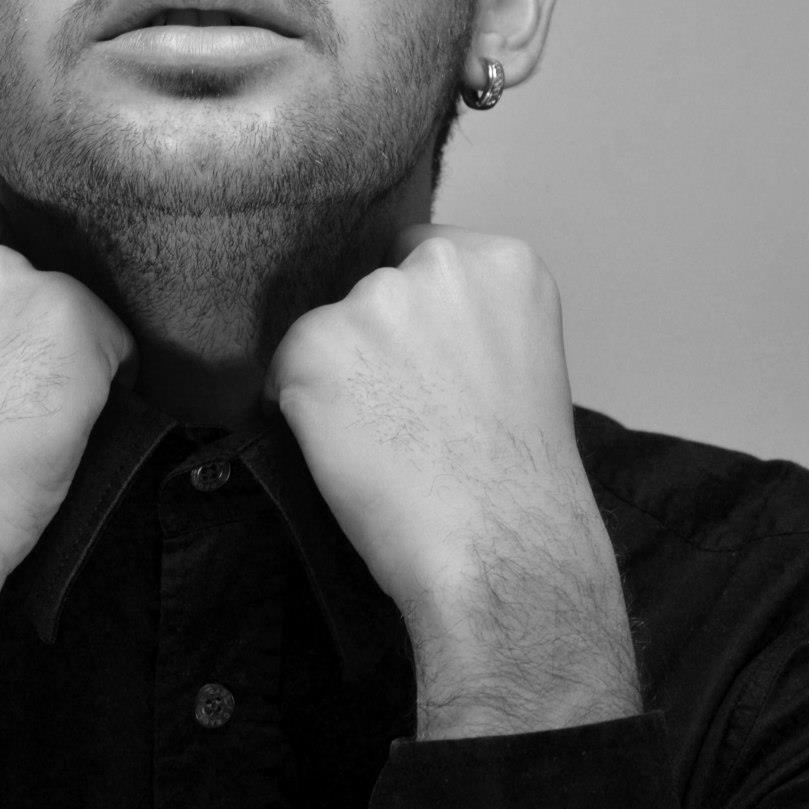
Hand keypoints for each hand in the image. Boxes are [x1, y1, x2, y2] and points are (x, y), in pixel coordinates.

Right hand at [0, 195, 134, 746]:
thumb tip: (10, 295)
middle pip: (32, 258)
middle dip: (31, 318)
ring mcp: (9, 276)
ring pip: (76, 300)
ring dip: (69, 354)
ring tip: (18, 421)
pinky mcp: (70, 318)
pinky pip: (118, 343)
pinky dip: (104, 387)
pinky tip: (51, 431)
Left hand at [264, 226, 640, 737]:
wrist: (501, 551)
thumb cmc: (520, 482)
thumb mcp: (524, 363)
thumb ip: (467, 323)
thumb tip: (402, 329)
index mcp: (502, 263)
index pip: (421, 258)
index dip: (416, 321)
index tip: (428, 368)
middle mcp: (436, 266)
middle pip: (370, 289)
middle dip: (376, 344)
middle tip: (405, 414)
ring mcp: (371, 302)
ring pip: (327, 333)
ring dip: (337, 379)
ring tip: (384, 443)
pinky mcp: (313, 348)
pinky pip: (284, 373)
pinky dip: (298, 411)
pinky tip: (348, 454)